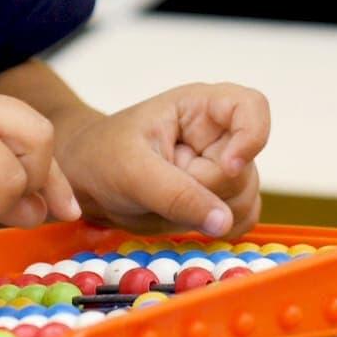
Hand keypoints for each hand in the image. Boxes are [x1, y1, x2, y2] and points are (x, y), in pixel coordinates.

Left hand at [56, 83, 269, 237]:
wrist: (85, 179)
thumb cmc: (102, 157)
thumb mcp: (132, 172)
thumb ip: (176, 194)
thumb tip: (223, 220)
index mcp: (200, 107)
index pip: (251, 107)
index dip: (251, 136)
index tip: (227, 166)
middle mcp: (219, 134)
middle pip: (246, 169)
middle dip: (205, 191)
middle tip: (161, 189)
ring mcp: (222, 167)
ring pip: (244, 199)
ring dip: (205, 214)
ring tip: (163, 200)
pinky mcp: (220, 198)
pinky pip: (238, 220)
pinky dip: (213, 229)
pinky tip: (178, 218)